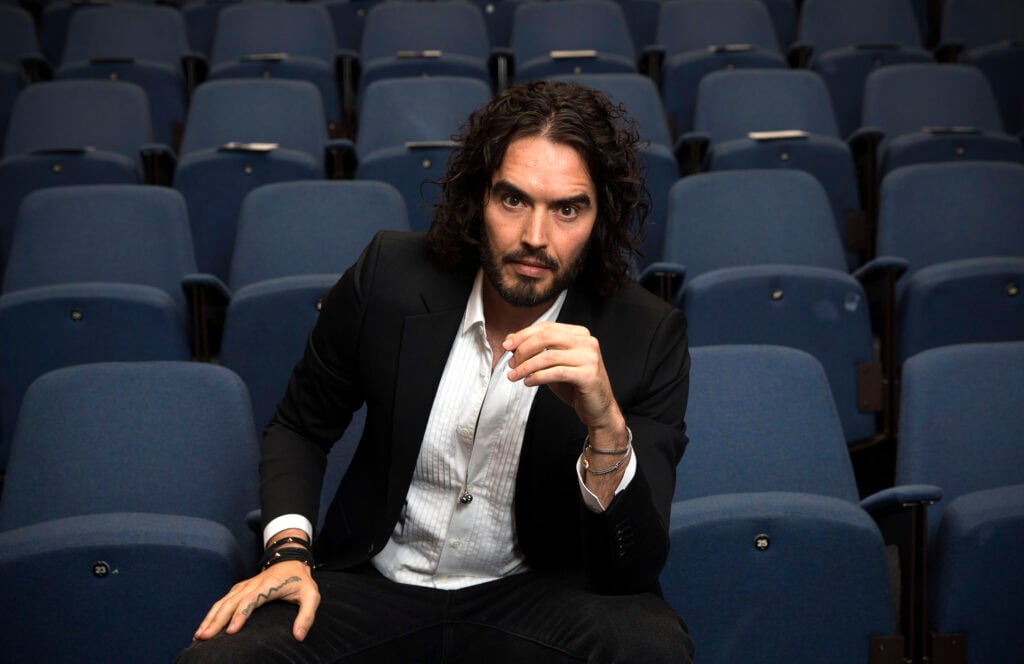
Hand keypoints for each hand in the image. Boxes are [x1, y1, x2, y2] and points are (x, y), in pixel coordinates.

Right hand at [192, 559, 318, 641]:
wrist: (290, 561)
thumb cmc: (301, 581)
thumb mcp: (311, 596)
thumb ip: (307, 616)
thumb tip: (299, 637)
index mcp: (268, 586)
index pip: (250, 601)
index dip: (240, 615)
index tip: (230, 631)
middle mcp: (252, 585)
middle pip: (230, 603)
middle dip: (216, 621)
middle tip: (204, 637)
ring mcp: (243, 586)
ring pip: (223, 602)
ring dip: (210, 618)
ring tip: (198, 636)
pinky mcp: (239, 589)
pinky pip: (222, 602)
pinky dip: (212, 614)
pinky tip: (204, 626)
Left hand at [502, 321, 625, 440]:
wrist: (598, 410)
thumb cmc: (574, 386)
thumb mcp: (553, 364)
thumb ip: (536, 351)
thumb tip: (510, 340)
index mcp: (579, 334)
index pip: (546, 327)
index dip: (523, 335)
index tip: (506, 346)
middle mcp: (587, 342)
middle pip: (546, 337)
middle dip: (523, 349)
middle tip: (510, 363)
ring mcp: (590, 357)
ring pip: (549, 356)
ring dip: (526, 366)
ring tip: (514, 376)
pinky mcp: (588, 375)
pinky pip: (556, 372)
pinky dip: (538, 377)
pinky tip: (528, 382)